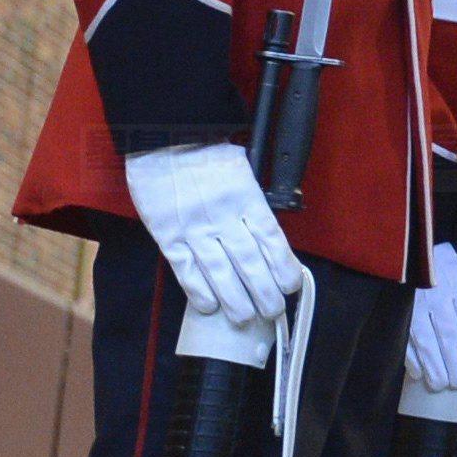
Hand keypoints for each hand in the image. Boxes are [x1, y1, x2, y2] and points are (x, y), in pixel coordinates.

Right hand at [124, 143, 303, 328]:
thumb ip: (253, 205)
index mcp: (246, 198)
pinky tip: (210, 306)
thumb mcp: (243, 172)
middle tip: (272, 311)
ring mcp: (194, 227)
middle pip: (250, 262)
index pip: (272, 240)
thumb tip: (268, 240)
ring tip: (245, 317)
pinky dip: (198, 289)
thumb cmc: (207, 155)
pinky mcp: (167, 233)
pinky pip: (185, 267)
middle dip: (264, 292)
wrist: (166, 138)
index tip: (290, 286)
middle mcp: (223, 215)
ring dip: (235, 299)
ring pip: (219, 271)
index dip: (283, 267)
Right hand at [406, 242, 456, 393]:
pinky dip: (411, 358)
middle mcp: (436, 296)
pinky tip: (418, 373)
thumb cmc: (442, 270)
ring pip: (425, 339)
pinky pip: (404, 337)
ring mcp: (414, 304)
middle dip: (455, 362)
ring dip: (433, 366)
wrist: (412, 248)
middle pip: (448, 333)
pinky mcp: (397, 311)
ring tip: (440, 384)